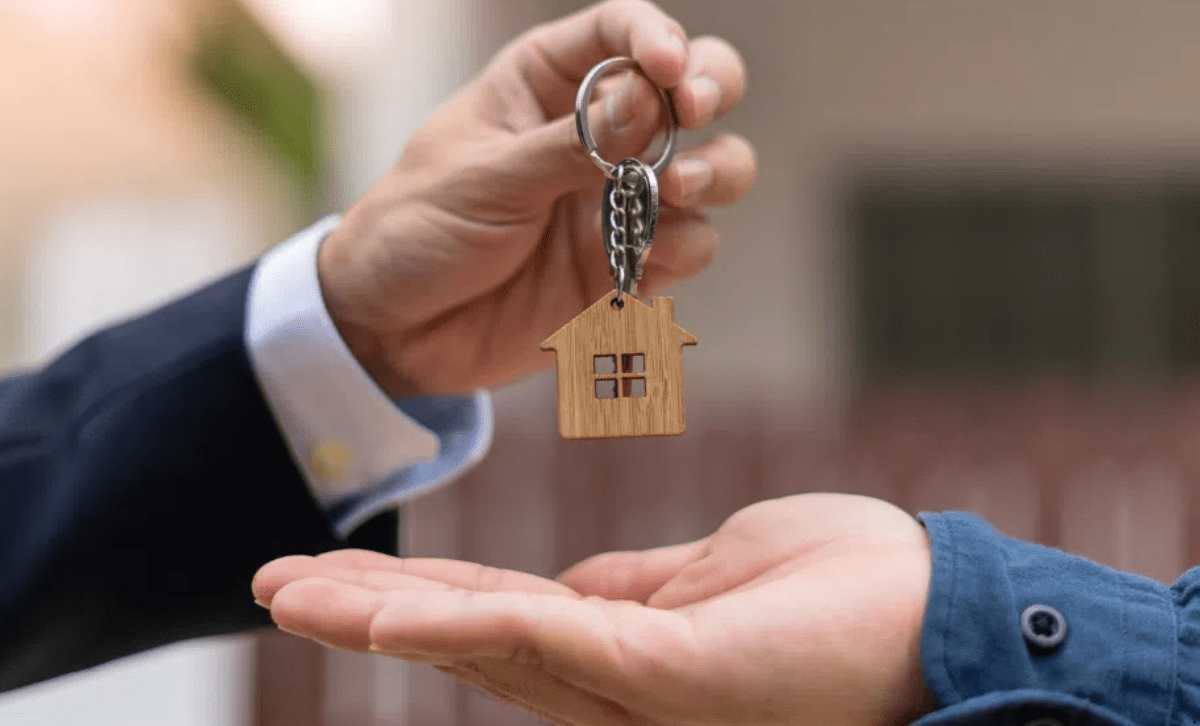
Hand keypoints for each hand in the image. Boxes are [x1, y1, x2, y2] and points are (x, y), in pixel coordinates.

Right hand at [253, 494, 936, 725]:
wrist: (955, 618)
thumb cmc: (850, 592)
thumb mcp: (719, 576)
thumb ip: (635, 591)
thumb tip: (569, 586)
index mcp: (629, 656)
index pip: (500, 626)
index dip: (412, 605)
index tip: (333, 577)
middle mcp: (621, 690)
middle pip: (472, 650)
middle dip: (368, 617)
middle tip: (271, 585)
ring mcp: (648, 692)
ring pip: (495, 653)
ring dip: (392, 619)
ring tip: (300, 594)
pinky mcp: (682, 677)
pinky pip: (563, 645)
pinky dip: (475, 625)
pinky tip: (403, 609)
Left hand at [317, 0, 753, 396]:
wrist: (395, 331)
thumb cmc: (416, 231)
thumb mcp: (482, 179)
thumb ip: (567, 145)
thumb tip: (649, 98)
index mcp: (545, 84)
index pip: (620, 31)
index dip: (656, 37)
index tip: (666, 69)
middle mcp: (597, 132)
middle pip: (693, 86)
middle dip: (711, 88)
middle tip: (695, 111)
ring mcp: (620, 198)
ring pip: (715, 165)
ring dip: (716, 169)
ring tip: (679, 188)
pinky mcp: (631, 263)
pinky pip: (692, 244)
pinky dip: (684, 245)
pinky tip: (643, 254)